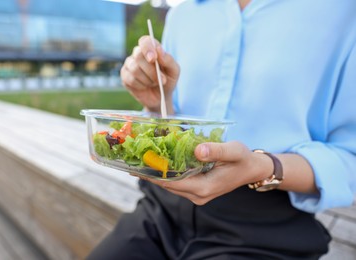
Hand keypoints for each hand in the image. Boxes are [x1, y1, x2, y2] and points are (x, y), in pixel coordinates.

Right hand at [120, 36, 179, 113]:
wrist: (161, 97)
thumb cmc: (168, 81)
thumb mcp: (174, 71)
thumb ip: (168, 60)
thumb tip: (159, 50)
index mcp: (151, 49)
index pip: (145, 41)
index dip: (148, 48)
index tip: (153, 59)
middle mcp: (138, 54)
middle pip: (138, 55)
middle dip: (151, 70)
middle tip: (161, 80)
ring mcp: (129, 65)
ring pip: (134, 68)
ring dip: (148, 79)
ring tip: (154, 83)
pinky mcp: (125, 76)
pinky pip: (130, 79)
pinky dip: (141, 85)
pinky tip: (145, 87)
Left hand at [139, 141, 272, 204]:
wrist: (252, 169)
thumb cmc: (243, 159)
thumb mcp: (234, 151)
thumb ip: (217, 150)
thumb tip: (198, 150)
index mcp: (204, 187)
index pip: (171, 182)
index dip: (153, 174)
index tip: (135, 166)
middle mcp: (198, 195)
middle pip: (167, 185)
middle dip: (150, 173)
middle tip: (133, 159)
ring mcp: (197, 195)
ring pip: (171, 185)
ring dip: (157, 174)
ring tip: (140, 160)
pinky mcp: (197, 191)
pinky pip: (177, 183)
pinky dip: (166, 174)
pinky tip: (157, 164)